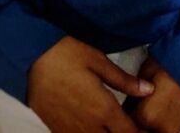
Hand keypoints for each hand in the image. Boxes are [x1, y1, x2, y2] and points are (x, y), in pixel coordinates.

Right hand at [27, 35, 155, 131]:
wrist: (30, 59)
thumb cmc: (66, 54)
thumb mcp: (98, 61)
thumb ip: (124, 80)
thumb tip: (149, 89)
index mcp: (104, 110)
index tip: (146, 127)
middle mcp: (89, 127)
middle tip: (128, 123)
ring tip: (112, 123)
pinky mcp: (58, 132)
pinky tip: (93, 125)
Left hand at [122, 53, 179, 132]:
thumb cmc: (176, 58)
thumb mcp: (147, 67)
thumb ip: (137, 88)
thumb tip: (134, 95)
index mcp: (148, 116)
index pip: (130, 122)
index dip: (131, 110)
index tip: (132, 101)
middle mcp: (165, 128)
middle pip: (150, 127)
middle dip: (148, 115)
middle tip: (151, 96)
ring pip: (168, 125)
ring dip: (166, 114)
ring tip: (170, 92)